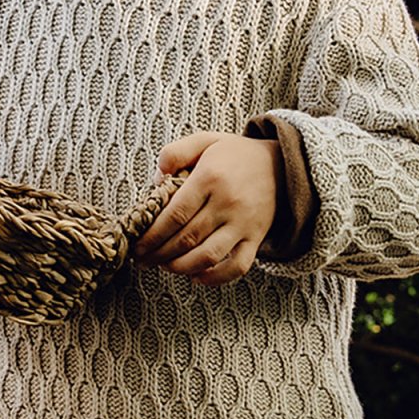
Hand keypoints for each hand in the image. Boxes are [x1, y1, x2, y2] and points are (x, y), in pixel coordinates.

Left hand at [134, 131, 283, 284]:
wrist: (282, 164)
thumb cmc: (235, 155)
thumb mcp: (204, 141)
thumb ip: (175, 153)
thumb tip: (156, 180)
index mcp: (210, 177)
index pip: (174, 214)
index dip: (152, 234)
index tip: (137, 244)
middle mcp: (228, 203)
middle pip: (186, 238)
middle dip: (159, 253)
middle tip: (142, 259)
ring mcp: (244, 223)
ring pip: (208, 256)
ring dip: (180, 267)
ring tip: (163, 266)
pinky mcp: (256, 238)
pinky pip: (237, 266)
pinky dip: (215, 278)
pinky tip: (196, 277)